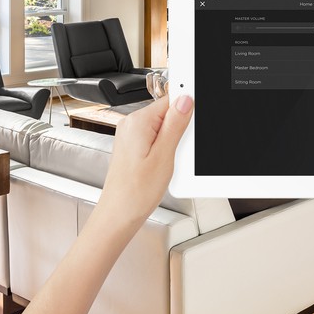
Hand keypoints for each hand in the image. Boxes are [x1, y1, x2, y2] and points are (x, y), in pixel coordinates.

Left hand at [20, 95, 193, 313]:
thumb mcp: (163, 156)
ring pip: (163, 127)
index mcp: (138, 122)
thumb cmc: (136, 191)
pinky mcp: (133, 147)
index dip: (186, 108)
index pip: (169, 100)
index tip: (195, 119)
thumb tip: (185, 99)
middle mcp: (131, 125)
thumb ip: (175, 125)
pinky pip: (155, 138)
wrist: (119, 214)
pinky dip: (165, 148)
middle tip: (178, 149)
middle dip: (180, 128)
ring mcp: (131, 136)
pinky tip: (164, 164)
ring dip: (173, 141)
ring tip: (168, 161)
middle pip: (167, 113)